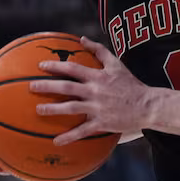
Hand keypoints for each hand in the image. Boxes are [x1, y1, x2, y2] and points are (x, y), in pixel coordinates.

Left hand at [29, 38, 153, 145]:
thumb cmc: (131, 84)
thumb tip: (82, 39)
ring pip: (71, 108)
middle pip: (66, 87)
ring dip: (53, 109)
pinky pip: (82, 131)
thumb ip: (99, 50)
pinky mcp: (102, 123)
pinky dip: (69, 137)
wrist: (148, 105)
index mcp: (98, 76)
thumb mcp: (116, 64)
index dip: (55, 66)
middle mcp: (95, 91)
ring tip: (39, 110)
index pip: (72, 68)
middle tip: (31, 86)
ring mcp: (97, 108)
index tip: (40, 66)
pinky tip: (56, 141)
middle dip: (47, 86)